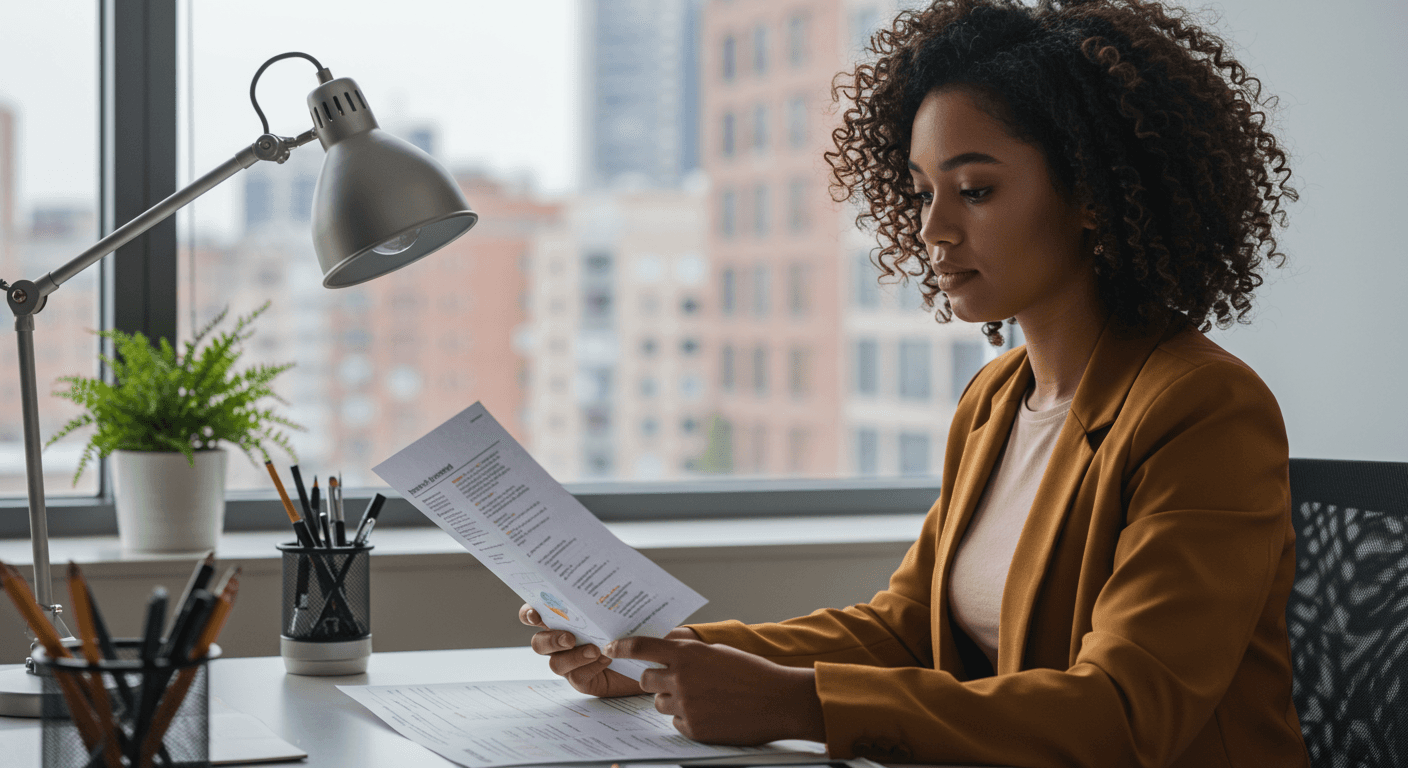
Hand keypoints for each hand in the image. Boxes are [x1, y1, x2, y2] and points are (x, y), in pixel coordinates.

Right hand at [518, 603, 697, 697]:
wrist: (653, 653)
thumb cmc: (635, 622)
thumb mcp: (624, 602)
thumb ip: (610, 588)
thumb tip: (606, 562)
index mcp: (563, 618)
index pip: (534, 615)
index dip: (528, 614)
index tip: (534, 613)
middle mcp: (561, 642)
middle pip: (538, 643)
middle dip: (550, 640)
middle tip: (569, 637)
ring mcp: (570, 663)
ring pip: (555, 664)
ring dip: (572, 657)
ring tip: (595, 650)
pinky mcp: (583, 681)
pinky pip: (577, 677)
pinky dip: (589, 668)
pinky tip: (606, 659)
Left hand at [603, 635, 825, 744]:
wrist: (779, 700)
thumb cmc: (752, 672)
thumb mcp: (718, 652)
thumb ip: (689, 653)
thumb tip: (666, 654)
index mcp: (687, 653)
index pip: (641, 647)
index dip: (621, 647)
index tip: (610, 648)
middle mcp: (681, 678)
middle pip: (645, 679)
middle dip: (654, 680)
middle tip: (674, 681)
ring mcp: (686, 705)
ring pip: (659, 703)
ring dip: (672, 700)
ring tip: (701, 698)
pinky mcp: (694, 728)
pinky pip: (676, 723)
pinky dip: (688, 719)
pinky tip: (710, 713)